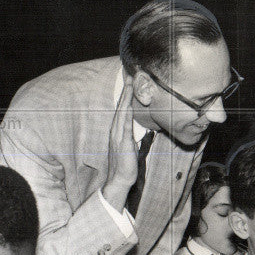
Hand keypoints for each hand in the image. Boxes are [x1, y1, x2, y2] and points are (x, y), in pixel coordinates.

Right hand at [103, 76, 139, 209]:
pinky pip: (124, 123)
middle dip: (125, 90)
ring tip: (130, 83)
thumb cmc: (126, 165)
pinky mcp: (122, 141)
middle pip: (121, 106)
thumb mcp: (131, 148)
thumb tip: (139, 132)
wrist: (119, 179)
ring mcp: (117, 135)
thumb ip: (133, 138)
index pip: (122, 110)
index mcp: (118, 131)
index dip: (126, 96)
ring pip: (122, 111)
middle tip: (130, 75)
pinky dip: (126, 111)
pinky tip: (129, 103)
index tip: (131, 83)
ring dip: (126, 96)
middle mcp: (115, 130)